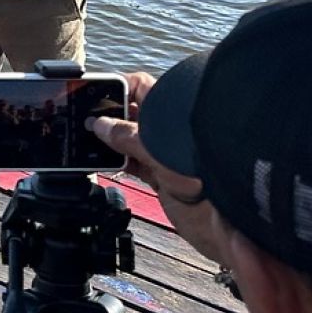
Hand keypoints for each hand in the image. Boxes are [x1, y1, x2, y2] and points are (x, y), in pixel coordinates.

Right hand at [87, 73, 226, 262]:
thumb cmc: (207, 179)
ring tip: (86, 142)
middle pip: (131, 114)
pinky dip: (117, 162)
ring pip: (129, 140)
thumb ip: (128, 137)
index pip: (139, 87)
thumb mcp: (160, 152)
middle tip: (83, 121)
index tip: (91, 93)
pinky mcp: (161, 178)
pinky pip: (132, 164)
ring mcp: (165, 154)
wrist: (228, 225)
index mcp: (171, 112)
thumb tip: (99, 124)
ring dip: (109, 142)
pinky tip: (102, 162)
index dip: (116, 87)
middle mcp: (168, 130)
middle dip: (109, 117)